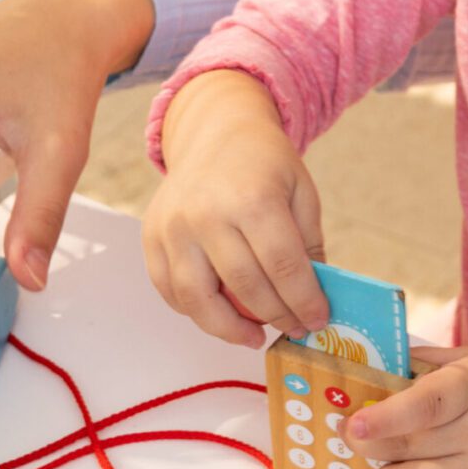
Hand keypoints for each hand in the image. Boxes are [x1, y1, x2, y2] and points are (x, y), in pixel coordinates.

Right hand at [141, 70, 332, 343]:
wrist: (215, 132)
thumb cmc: (264, 164)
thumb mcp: (301, 193)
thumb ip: (309, 245)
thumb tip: (313, 300)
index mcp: (252, 199)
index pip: (282, 266)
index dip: (303, 301)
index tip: (316, 320)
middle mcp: (207, 214)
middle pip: (244, 287)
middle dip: (275, 317)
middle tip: (293, 329)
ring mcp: (174, 227)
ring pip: (197, 299)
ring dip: (229, 329)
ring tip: (253, 336)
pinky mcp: (151, 238)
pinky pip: (169, 290)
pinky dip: (194, 312)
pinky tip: (220, 315)